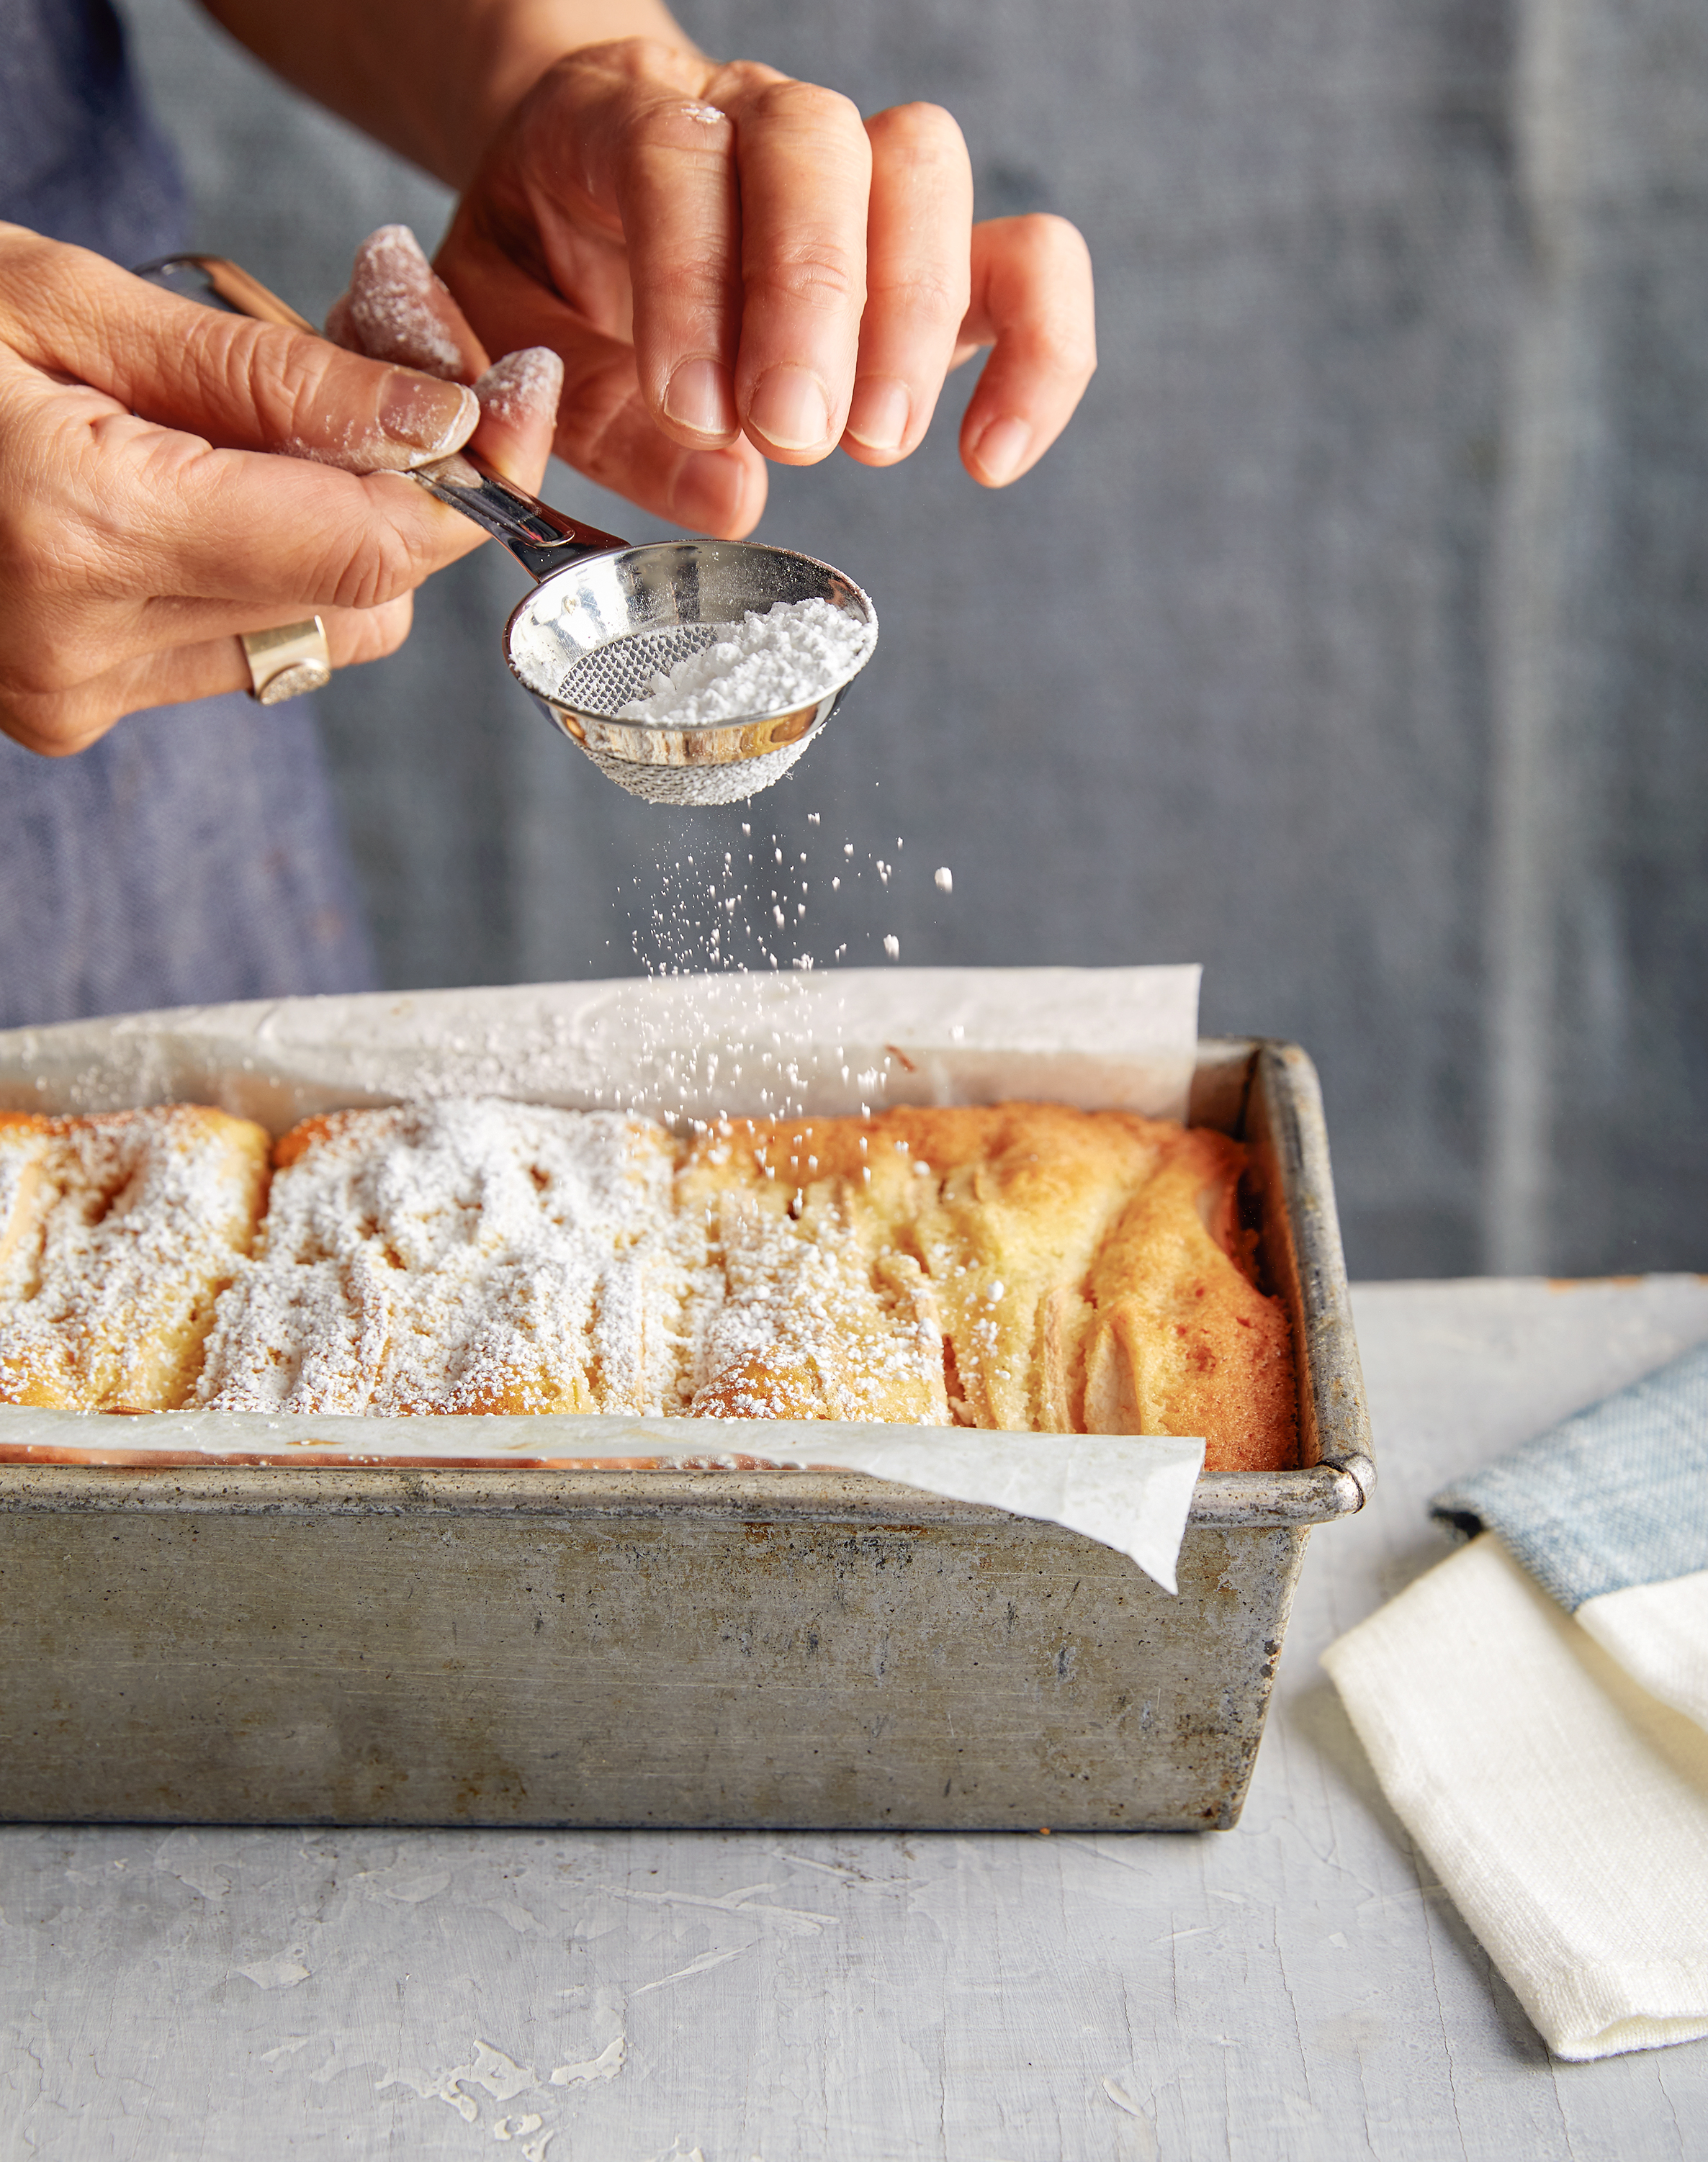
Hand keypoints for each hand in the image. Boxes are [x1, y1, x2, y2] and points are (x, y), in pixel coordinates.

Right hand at [0, 226, 555, 754]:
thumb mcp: (65, 302)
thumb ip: (267, 376)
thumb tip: (439, 423)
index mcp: (86, 530)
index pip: (374, 545)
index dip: (464, 475)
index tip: (501, 398)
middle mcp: (87, 648)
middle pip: (365, 602)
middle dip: (394, 493)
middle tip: (359, 378)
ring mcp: (74, 696)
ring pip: (317, 638)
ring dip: (322, 537)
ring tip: (229, 432)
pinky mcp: (67, 712)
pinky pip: (240, 653)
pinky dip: (253, 575)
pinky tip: (181, 495)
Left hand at [433, 38, 1096, 536]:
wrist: (583, 197)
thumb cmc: (548, 271)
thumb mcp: (513, 336)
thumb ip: (587, 415)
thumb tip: (730, 497)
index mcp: (622, 115)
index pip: (677, 156)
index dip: (692, 282)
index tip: (696, 411)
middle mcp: (754, 115)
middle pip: (817, 145)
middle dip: (813, 298)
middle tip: (793, 434)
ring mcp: (858, 169)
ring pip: (925, 173)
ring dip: (913, 316)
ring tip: (874, 445)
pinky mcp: (937, 244)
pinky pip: (1029, 259)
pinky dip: (1038, 352)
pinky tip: (988, 458)